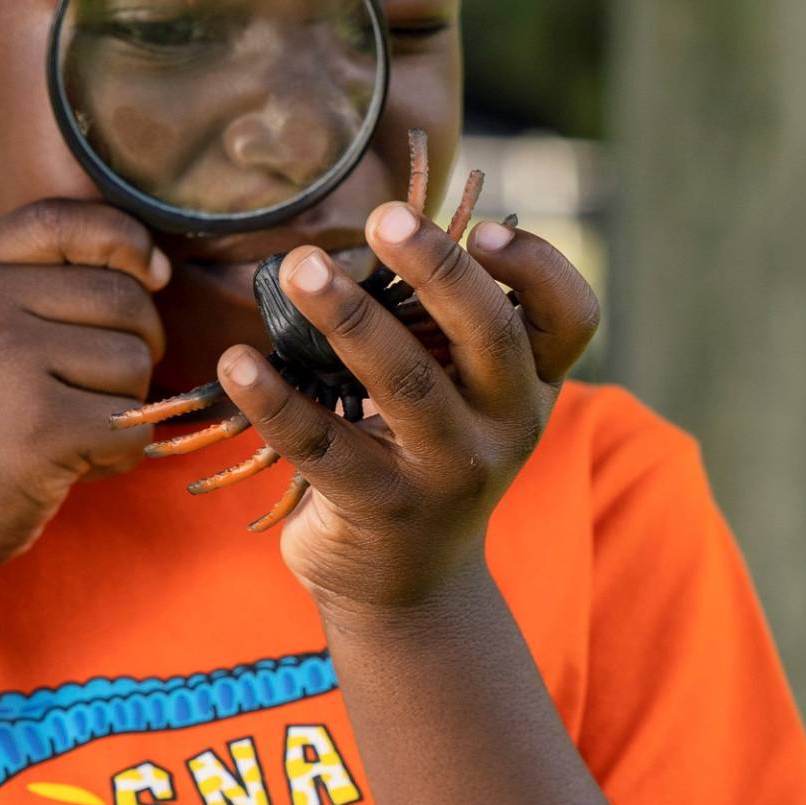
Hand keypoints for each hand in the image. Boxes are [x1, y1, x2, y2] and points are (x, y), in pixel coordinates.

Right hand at [0, 199, 169, 577]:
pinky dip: (120, 455)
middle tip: (97, 392)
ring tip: (72, 433)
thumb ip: (32, 285)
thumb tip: (151, 265)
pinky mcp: (41, 425)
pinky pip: (132, 426)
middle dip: (135, 349)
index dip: (126, 240)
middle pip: (124, 299)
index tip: (152, 276)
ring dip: (125, 408)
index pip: (67, 219)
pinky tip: (77, 466)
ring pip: (135, 364)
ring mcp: (9, 361)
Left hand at [213, 201, 601, 613]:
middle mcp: (506, 428)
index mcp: (532, 385)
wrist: (408, 587)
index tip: (484, 227)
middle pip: (489, 336)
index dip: (537, 266)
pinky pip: (324, 445)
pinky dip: (274, 400)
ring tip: (297, 268)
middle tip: (381, 217)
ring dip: (347, 317)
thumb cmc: (426, 458)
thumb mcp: (462, 399)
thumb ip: (446, 329)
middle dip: (436, 268)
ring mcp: (448, 474)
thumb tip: (384, 229)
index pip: (570, 316)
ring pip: (405, 383)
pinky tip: (235, 362)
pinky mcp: (382, 510)